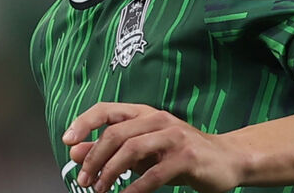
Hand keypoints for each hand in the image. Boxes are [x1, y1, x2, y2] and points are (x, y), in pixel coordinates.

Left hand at [62, 102, 245, 192]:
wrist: (226, 159)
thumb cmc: (179, 154)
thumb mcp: (142, 150)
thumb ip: (110, 149)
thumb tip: (76, 151)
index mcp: (143, 112)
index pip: (106, 109)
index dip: (84, 122)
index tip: (67, 141)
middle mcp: (156, 118)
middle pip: (115, 132)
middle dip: (94, 157)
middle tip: (83, 179)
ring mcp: (173, 135)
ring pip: (132, 149)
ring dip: (111, 171)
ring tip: (100, 189)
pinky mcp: (187, 156)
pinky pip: (155, 172)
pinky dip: (136, 187)